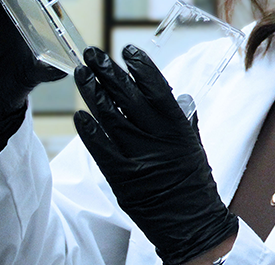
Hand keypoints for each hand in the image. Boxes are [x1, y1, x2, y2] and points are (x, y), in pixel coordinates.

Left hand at [74, 45, 237, 264]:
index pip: (156, 86)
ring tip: (81, 75)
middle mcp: (157, 137)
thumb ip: (185, 119)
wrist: (192, 223)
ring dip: (92, 93)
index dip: (140, 66)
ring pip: (109, 117)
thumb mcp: (195, 144)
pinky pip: (100, 148)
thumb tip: (179, 95)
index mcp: (178, 126)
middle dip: (107, 71)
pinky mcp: (121, 176)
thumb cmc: (195, 183)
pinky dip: (89, 130)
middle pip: (127, 96)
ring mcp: (138, 156)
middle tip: (92, 54)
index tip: (127, 50)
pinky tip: (79, 114)